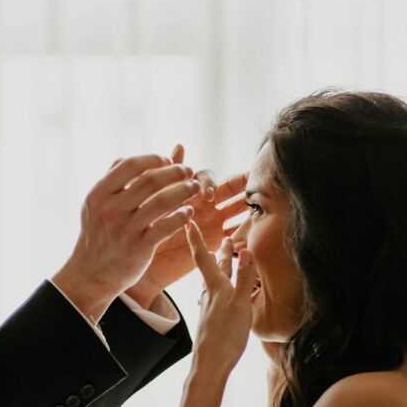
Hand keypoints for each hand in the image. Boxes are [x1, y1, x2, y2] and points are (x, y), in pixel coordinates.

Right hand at [53, 154, 200, 321]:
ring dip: (184, 190)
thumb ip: (114, 180)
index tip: (168, 161)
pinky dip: (182, 216)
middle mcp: (110, 210)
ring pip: (162, 201)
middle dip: (175, 172)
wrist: (91, 273)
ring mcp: (124, 229)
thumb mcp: (96, 205)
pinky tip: (188, 212)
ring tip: (194, 188)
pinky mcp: (139, 248)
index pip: (130, 165)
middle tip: (188, 171)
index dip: (154, 159)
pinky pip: (167, 226)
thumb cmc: (99, 234)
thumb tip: (136, 158)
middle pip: (150, 180)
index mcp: (98, 194)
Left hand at [127, 145, 248, 308]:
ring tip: (263, 206)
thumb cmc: (145, 228)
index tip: (208, 195)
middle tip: (256, 185)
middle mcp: (205, 204)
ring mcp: (214, 222)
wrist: (142, 261)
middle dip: (244, 184)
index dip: (210, 182)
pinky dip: (247, 232)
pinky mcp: (218, 242)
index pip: (208, 176)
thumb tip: (180, 146)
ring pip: (239, 209)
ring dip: (250, 206)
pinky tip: (254, 233)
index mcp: (188, 191)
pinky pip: (238, 234)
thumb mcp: (155, 201)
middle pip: (232, 188)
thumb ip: (168, 177)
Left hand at [186, 224, 255, 371]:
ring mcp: (211, 306)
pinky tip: (222, 290)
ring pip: (215, 280)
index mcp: (215, 286)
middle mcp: (210, 293)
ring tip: (223, 256)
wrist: (210, 364)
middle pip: (213, 266)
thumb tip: (246, 250)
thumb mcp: (240, 304)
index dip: (195, 239)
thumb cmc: (225, 336)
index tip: (187, 223)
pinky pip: (219, 294)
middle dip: (218, 251)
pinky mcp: (214, 318)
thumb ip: (243, 278)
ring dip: (220, 266)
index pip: (203, 257)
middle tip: (221, 237)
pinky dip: (223, 283)